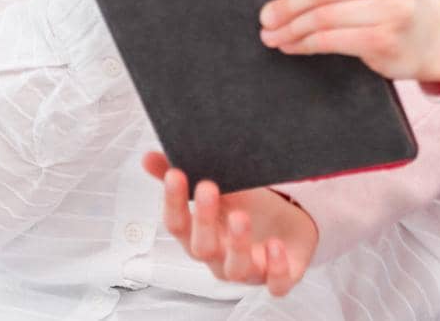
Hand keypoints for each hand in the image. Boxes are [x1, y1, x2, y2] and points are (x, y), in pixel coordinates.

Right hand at [141, 151, 316, 295]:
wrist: (290, 228)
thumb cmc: (249, 211)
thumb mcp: (222, 190)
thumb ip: (189, 175)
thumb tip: (148, 157)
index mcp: (200, 236)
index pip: (177, 225)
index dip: (174, 202)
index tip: (176, 174)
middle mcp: (220, 258)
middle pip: (202, 247)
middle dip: (203, 219)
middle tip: (208, 187)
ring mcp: (248, 270)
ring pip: (235, 268)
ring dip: (237, 243)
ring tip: (240, 216)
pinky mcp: (279, 277)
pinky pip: (275, 282)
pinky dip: (275, 268)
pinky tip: (275, 245)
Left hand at [257, 0, 439, 82]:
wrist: (429, 36)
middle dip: (288, 5)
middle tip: (265, 16)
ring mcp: (395, 10)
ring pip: (324, 17)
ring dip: (291, 28)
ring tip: (271, 34)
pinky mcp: (386, 41)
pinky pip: (331, 41)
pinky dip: (304, 44)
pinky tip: (292, 45)